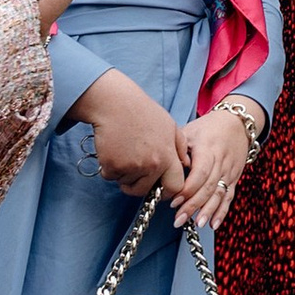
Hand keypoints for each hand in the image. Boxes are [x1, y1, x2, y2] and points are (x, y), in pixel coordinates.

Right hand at [74, 67, 186, 197]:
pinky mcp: (112, 166)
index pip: (175, 186)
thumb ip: (179, 147)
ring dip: (123, 174)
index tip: (160, 188)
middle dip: (139, 185)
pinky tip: (113, 149)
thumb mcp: (170, 126)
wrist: (115, 103)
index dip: (168, 190)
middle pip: (145, 191)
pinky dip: (109, 168)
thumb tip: (185, 165)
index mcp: (168, 155)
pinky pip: (111, 176)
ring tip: (124, 152)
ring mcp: (132, 167)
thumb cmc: (143, 112)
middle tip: (133, 170)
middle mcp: (152, 164)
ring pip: (126, 183)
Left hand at [172, 102, 252, 231]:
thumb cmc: (208, 128)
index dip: (187, 189)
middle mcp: (222, 161)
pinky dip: (222, 211)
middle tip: (178, 219)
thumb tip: (166, 170)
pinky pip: (228, 197)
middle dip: (193, 205)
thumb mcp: (190, 131)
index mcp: (209, 148)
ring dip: (208, 211)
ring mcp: (230, 171)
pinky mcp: (234, 178)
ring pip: (219, 194)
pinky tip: (213, 224)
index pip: (200, 173)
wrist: (237, 123)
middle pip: (208, 187)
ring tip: (196, 224)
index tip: (173, 201)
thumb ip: (178, 150)